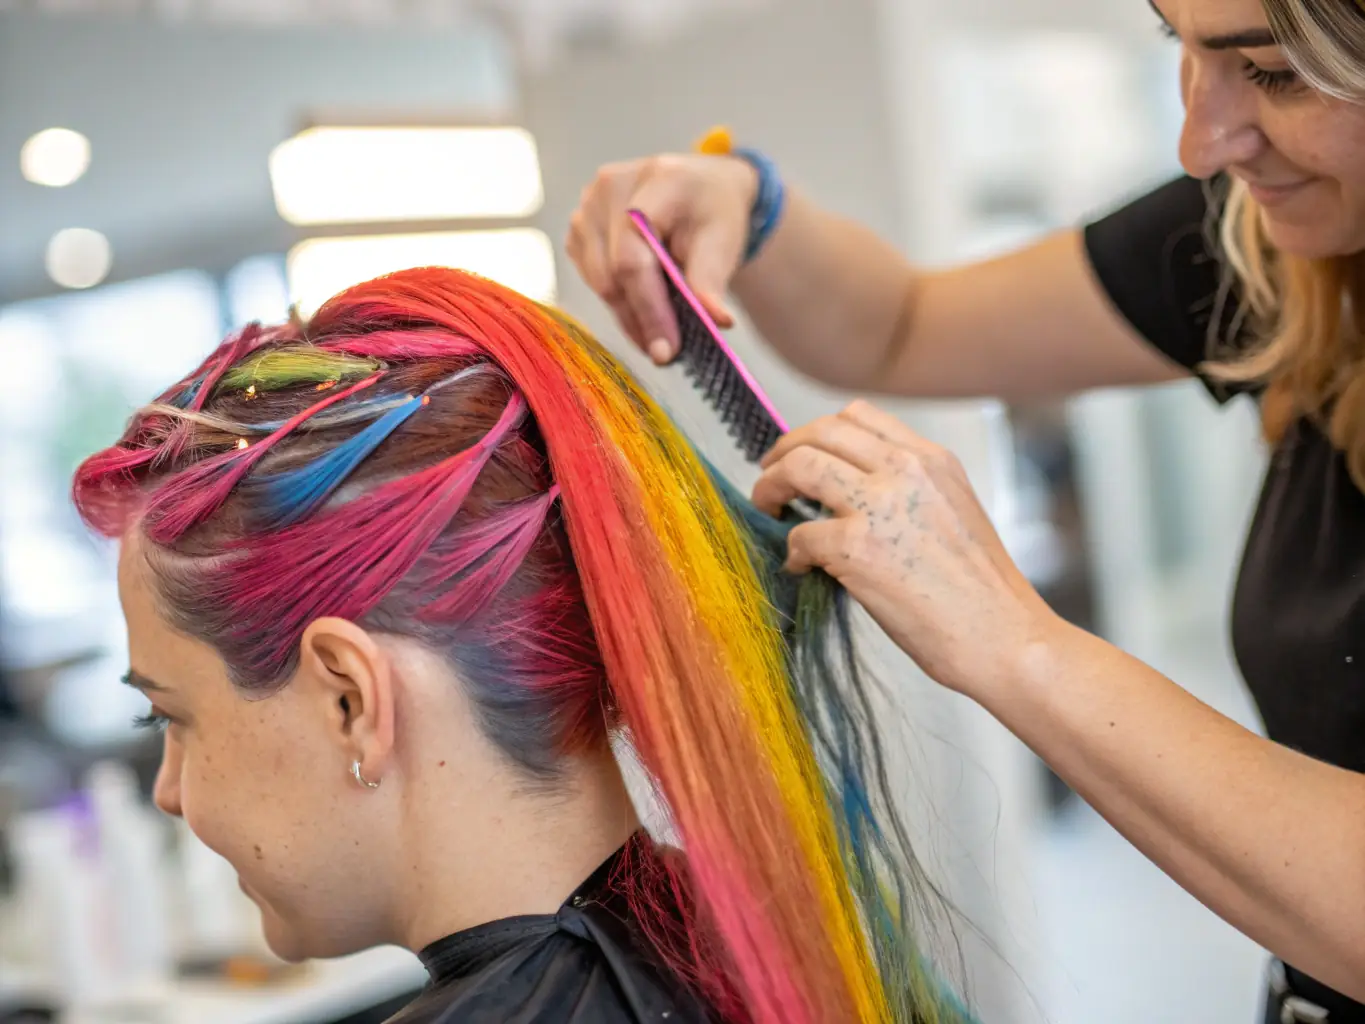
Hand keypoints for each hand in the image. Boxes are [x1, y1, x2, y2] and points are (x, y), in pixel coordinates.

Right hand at [566, 153, 758, 363]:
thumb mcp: (724, 242)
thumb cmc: (713, 213)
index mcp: (655, 180)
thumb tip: (716, 321)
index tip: (666, 349)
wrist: (699, 189)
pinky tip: (642, 306)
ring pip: (599, 281)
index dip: (648, 308)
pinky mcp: (578, 227)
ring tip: (658, 332)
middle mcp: (610, 186)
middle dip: (640, 320)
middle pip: (612, 272)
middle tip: (665, 352)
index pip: (635, 255)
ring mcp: (588, 205)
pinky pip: (590, 277)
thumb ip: (711, 282)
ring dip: (628, 314)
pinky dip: (617, 300)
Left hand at [752, 401, 1059, 696]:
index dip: (818, 432)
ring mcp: (880, 506)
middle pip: (820, 432)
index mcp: (931, 459)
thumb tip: (844, 490)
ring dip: (771, 487)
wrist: (1003, 636)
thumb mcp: (953, 510)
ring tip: (768, 510)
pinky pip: (800, 535)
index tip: (802, 454)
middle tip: (769, 477)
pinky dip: (792, 552)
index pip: (858, 416)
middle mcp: (906, 470)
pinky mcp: (857, 549)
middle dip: (784, 452)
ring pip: (799, 467)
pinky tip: (802, 568)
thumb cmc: (980, 591)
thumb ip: (906, 488)